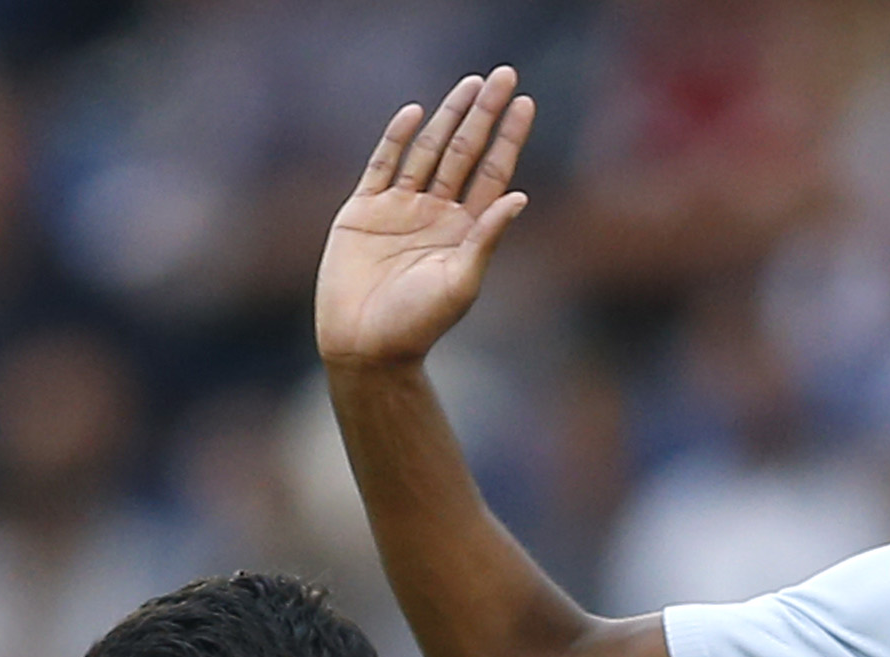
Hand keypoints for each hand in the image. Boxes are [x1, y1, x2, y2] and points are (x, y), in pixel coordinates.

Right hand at [319, 68, 536, 369]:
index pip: (492, 173)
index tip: (525, 103)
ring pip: (427, 152)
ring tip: (470, 84)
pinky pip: (382, 166)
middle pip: (464, 152)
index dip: (508, 138)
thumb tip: (520, 198)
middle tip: (503, 75)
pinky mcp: (363, 212)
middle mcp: (435, 214)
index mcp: (464, 231)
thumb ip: (487, 239)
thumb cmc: (417, 325)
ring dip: (447, 117)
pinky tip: (414, 113)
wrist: (364, 347)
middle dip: (484, 114)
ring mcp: (399, 210)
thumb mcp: (461, 283)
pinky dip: (396, 139)